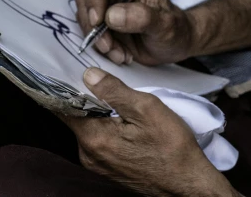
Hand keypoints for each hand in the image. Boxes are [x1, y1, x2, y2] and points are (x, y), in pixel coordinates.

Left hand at [62, 68, 237, 196]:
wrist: (186, 183)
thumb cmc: (171, 147)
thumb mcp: (147, 109)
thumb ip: (115, 91)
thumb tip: (89, 75)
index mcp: (94, 138)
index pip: (63, 106)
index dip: (65, 85)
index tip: (70, 69)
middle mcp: (88, 154)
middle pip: (76, 117)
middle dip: (88, 98)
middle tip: (106, 81)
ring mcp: (97, 164)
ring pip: (89, 128)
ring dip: (100, 113)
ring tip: (121, 103)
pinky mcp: (107, 168)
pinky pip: (99, 140)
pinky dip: (107, 127)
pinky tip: (126, 122)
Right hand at [75, 0, 196, 64]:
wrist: (175, 44)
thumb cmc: (175, 29)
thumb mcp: (165, 25)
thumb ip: (143, 17)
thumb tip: (112, 15)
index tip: (98, 21)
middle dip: (93, 24)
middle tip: (109, 45)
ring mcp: (106, 4)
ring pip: (84, 16)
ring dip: (98, 39)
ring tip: (121, 54)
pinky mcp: (102, 23)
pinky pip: (89, 32)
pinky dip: (101, 47)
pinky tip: (121, 55)